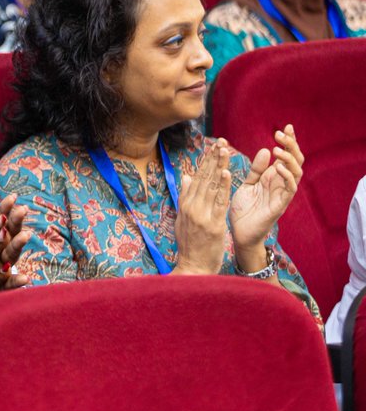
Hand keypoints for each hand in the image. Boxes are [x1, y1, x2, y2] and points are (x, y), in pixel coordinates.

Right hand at [173, 140, 231, 274]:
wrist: (192, 266)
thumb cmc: (190, 244)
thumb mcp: (182, 218)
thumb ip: (185, 196)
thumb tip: (186, 176)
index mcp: (185, 204)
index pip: (196, 178)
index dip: (205, 162)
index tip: (212, 148)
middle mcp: (191, 207)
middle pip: (204, 178)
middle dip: (213, 159)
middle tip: (221, 143)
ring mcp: (201, 215)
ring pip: (212, 186)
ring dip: (219, 167)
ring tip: (225, 151)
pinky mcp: (213, 224)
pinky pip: (220, 202)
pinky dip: (223, 186)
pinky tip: (228, 173)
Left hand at [230, 125, 302, 250]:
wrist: (239, 232)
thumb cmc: (244, 209)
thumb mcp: (248, 184)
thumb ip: (257, 169)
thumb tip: (267, 149)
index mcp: (273, 177)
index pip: (286, 156)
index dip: (289, 142)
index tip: (286, 126)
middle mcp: (281, 184)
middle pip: (295, 161)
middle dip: (291, 145)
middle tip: (280, 133)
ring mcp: (282, 194)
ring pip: (296, 173)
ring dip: (289, 159)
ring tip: (278, 149)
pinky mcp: (280, 205)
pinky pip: (290, 190)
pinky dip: (287, 177)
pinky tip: (279, 168)